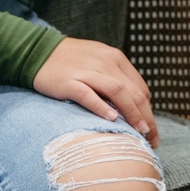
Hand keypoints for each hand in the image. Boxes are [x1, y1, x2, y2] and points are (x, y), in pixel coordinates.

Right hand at [32, 38, 158, 145]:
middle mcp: (106, 63)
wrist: (37, 51)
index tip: (150, 129)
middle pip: (134, 92)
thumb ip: (116, 79)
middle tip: (152, 139)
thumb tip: (133, 106)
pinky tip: (112, 119)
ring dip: (132, 113)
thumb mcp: (99, 62)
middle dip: (147, 117)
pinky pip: (88, 94)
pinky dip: (102, 107)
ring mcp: (88, 71)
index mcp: (116, 59)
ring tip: (140, 132)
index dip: (149, 110)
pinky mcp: (69, 81)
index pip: (140, 88)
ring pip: (118, 92)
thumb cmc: (70, 61)